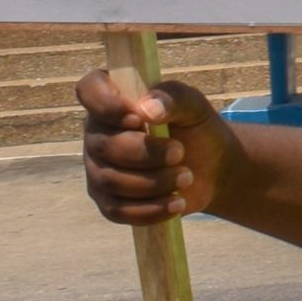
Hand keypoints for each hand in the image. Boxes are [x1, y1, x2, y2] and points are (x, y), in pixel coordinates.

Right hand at [76, 72, 237, 225]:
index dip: (106, 104)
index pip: (89, 90)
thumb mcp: (194, 106)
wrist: (213, 167)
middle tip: (180, 152)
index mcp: (115, 100)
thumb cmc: (197, 128)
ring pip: (110, 180)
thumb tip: (147, 109)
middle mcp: (98, 133)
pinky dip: (149, 210)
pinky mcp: (109, 200)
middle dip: (146, 153)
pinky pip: (117, 210)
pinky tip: (176, 203)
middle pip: (103, 145)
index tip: (137, 119)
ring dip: (153, 182)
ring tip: (186, 176)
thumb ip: (174, 97)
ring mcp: (99, 168)